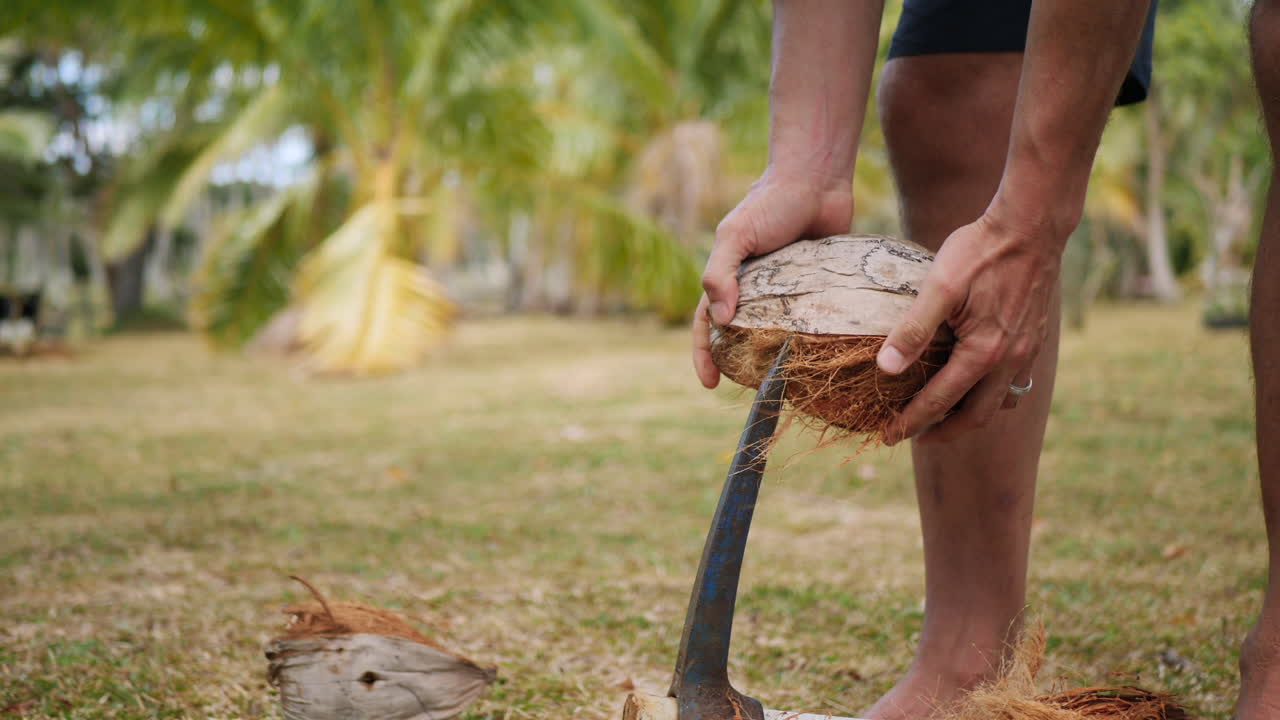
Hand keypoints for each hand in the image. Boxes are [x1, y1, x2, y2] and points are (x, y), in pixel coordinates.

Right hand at [693, 170, 852, 387]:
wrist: (817, 178)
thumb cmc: (771, 203)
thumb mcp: (736, 236)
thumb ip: (721, 274)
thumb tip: (722, 321)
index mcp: (728, 276)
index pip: (706, 323)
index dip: (704, 354)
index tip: (710, 384)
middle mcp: (755, 286)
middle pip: (741, 334)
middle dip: (740, 364)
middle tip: (753, 391)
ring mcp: (787, 288)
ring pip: (777, 331)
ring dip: (777, 356)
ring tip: (787, 382)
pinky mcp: (817, 286)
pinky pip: (812, 318)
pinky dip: (812, 338)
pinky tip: (820, 357)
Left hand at [876, 209, 1062, 443]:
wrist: (1032, 226)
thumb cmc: (982, 250)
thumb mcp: (940, 286)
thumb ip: (913, 329)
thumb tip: (884, 369)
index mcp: (984, 353)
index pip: (940, 402)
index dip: (911, 423)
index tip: (886, 437)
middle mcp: (1011, 361)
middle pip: (976, 417)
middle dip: (942, 431)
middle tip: (911, 435)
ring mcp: (1027, 352)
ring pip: (999, 403)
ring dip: (969, 416)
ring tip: (940, 415)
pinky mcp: (1033, 340)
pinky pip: (1013, 384)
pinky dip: (990, 395)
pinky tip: (972, 383)